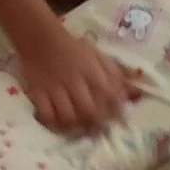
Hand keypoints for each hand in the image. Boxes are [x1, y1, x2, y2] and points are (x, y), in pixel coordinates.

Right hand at [18, 30, 138, 134]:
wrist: (41, 39)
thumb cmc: (74, 49)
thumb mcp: (98, 55)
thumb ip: (114, 74)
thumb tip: (132, 93)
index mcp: (91, 70)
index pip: (109, 94)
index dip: (116, 110)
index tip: (119, 120)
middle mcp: (74, 80)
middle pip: (89, 109)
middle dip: (97, 123)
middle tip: (99, 131)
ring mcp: (54, 87)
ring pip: (68, 115)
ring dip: (77, 125)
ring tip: (81, 129)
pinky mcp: (37, 92)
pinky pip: (46, 114)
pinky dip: (54, 123)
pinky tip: (61, 124)